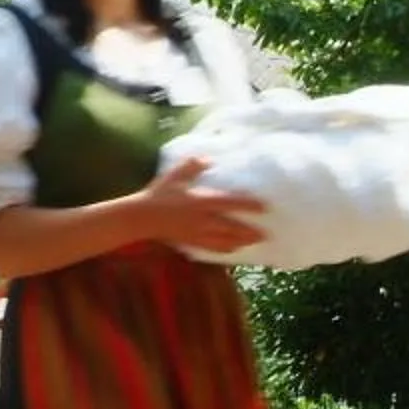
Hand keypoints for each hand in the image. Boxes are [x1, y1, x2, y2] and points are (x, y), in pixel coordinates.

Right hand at [138, 156, 265, 254]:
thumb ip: (193, 165)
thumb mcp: (175, 175)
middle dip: (251, 232)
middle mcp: (203, 220)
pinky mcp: (191, 242)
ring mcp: (198, 233)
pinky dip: (226, 250)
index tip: (265, 207)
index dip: (249, 205)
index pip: (232, 203)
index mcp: (202, 201)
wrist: (142, 217)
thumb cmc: (159, 194)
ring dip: (242, 242)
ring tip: (255, 242)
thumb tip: (208, 159)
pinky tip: (233, 250)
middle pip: (233, 228)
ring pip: (226, 241)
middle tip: (266, 234)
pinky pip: (213, 249)